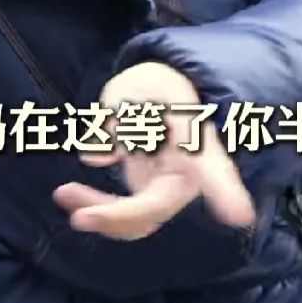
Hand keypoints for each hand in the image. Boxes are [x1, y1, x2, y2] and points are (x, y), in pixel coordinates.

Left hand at [53, 60, 253, 238]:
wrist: (158, 93)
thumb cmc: (156, 85)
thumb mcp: (139, 85)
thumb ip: (118, 114)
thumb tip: (92, 155)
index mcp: (193, 137)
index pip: (210, 163)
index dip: (223, 188)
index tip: (239, 214)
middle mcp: (187, 171)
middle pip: (159, 205)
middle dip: (120, 217)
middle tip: (80, 217)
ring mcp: (167, 185)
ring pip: (139, 218)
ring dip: (100, 213)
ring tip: (62, 194)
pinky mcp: (148, 192)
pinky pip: (124, 213)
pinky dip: (96, 207)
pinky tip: (68, 194)